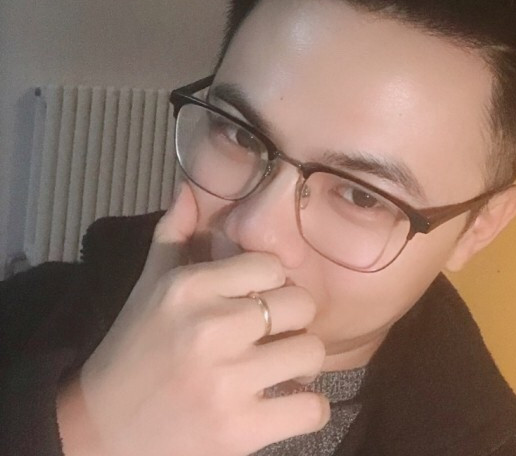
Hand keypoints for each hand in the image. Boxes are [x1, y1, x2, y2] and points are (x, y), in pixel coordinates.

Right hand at [57, 183, 328, 455]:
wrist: (100, 433)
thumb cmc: (135, 348)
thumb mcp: (148, 284)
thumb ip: (173, 232)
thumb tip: (189, 186)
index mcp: (189, 287)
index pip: (272, 266)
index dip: (271, 284)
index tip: (257, 300)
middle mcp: (210, 327)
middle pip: (301, 305)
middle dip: (292, 321)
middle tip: (273, 335)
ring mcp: (226, 382)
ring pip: (312, 352)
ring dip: (303, 364)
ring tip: (281, 369)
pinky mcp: (239, 432)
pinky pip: (313, 409)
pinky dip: (308, 409)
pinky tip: (284, 405)